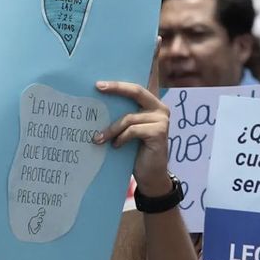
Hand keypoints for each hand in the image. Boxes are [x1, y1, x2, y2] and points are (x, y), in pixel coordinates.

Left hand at [95, 78, 171, 196]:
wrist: (150, 175)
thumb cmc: (136, 152)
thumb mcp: (128, 131)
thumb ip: (123, 116)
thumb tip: (98, 105)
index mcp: (153, 105)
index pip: (135, 89)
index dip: (119, 84)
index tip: (98, 83)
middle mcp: (160, 109)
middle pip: (136, 92)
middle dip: (116, 88)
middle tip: (98, 88)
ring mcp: (162, 120)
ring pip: (129, 118)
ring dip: (111, 129)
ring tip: (98, 138)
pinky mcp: (159, 132)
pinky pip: (133, 130)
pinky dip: (121, 138)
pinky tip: (115, 146)